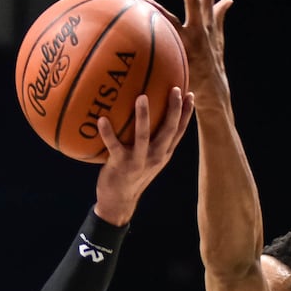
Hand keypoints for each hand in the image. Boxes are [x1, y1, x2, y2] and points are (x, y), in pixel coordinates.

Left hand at [93, 87, 193, 224]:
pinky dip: (107, 133)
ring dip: (143, 116)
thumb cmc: (131, 174)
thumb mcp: (146, 158)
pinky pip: (114, 146)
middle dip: (174, 109)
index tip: (190, 94)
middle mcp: (155, 156)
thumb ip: (150, 140)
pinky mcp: (121, 165)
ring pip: (144, 136)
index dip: (186, 113)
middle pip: (169, 130)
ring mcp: (139, 161)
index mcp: (164, 153)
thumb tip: (146, 116)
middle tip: (174, 89)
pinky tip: (101, 119)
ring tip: (141, 96)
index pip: (179, 131)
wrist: (119, 201)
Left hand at [145, 0, 232, 104]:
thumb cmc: (212, 64)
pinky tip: (138, 33)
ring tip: (144, 0)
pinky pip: (164, 46)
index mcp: (209, 24)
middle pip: (195, 0)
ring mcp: (191, 44)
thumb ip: (219, 17)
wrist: (213, 92)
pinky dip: (152, 38)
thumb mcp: (219, 39)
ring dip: (158, 10)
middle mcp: (202, 31)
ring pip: (173, 21)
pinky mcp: (182, 59)